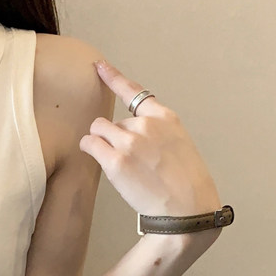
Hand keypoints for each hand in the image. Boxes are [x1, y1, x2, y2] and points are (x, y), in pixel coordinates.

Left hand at [79, 59, 221, 218]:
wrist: (187, 208)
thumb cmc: (184, 183)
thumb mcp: (178, 145)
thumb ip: (156, 133)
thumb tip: (128, 134)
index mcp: (165, 118)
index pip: (135, 92)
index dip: (113, 78)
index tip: (99, 66)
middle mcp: (146, 125)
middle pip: (112, 121)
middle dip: (113, 138)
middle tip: (127, 160)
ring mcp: (130, 141)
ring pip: (98, 130)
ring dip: (100, 143)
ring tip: (115, 162)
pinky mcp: (116, 161)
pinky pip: (89, 144)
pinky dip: (88, 149)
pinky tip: (97, 158)